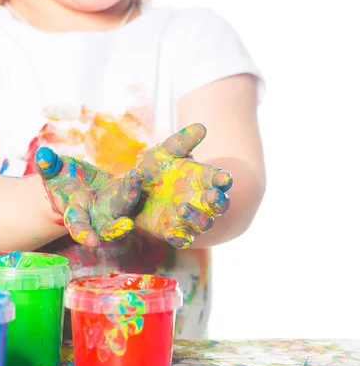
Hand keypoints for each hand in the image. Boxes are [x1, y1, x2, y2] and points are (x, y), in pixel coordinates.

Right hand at [35, 147, 141, 247]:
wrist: (76, 181)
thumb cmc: (60, 179)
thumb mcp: (51, 173)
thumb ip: (46, 166)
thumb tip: (43, 155)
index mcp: (75, 213)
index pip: (78, 227)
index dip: (84, 235)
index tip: (92, 242)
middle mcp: (95, 215)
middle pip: (106, 227)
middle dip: (115, 229)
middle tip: (126, 226)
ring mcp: (111, 206)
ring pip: (123, 208)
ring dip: (130, 197)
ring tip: (135, 180)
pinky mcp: (122, 193)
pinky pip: (130, 191)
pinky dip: (133, 183)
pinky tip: (137, 173)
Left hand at [135, 124, 232, 248]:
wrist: (141, 194)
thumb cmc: (158, 170)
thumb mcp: (166, 152)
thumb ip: (182, 142)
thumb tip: (202, 126)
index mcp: (203, 179)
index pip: (218, 178)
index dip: (222, 178)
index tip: (225, 177)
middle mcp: (200, 200)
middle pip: (217, 204)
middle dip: (217, 201)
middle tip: (214, 196)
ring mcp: (188, 218)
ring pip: (202, 223)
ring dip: (196, 217)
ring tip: (183, 207)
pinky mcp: (173, 231)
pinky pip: (182, 238)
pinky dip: (181, 238)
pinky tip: (176, 234)